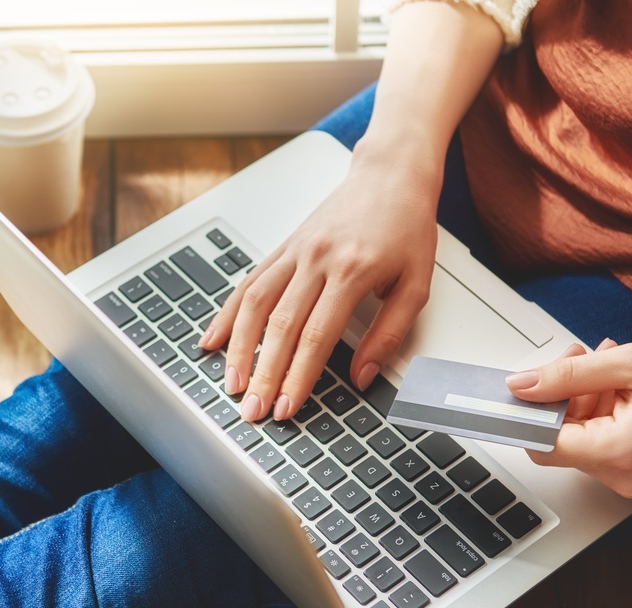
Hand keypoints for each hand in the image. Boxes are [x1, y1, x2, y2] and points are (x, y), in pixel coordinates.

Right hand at [199, 157, 438, 422]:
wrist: (390, 174)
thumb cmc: (407, 227)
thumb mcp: (417, 284)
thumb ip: (390, 333)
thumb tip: (363, 376)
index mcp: (352, 271)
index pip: (317, 336)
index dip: (298, 376)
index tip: (288, 406)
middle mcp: (316, 259)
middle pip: (280, 327)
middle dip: (264, 374)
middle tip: (253, 410)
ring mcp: (295, 251)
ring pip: (256, 304)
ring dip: (239, 348)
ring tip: (231, 383)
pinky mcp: (283, 246)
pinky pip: (249, 282)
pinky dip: (229, 313)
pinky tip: (214, 339)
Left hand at [507, 340, 631, 498]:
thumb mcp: (629, 364)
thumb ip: (568, 374)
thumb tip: (521, 385)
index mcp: (616, 454)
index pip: (542, 442)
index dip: (527, 412)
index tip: (517, 390)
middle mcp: (620, 477)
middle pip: (560, 438)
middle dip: (562, 394)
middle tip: (581, 358)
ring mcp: (630, 480)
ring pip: (581, 438)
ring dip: (584, 399)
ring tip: (610, 367)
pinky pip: (603, 444)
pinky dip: (603, 413)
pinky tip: (623, 388)